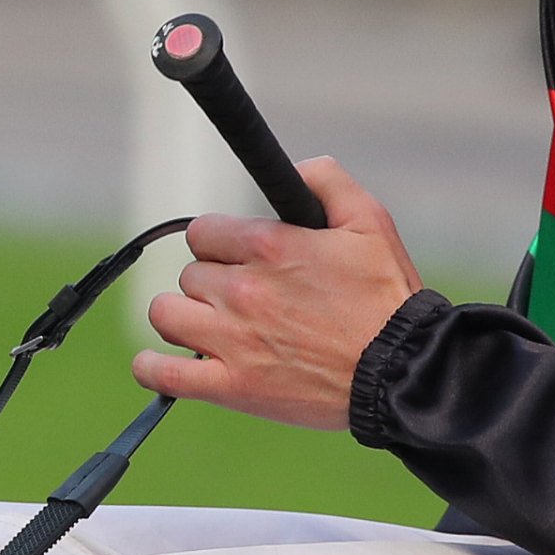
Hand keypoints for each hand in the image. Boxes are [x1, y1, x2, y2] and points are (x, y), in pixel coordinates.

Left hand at [137, 157, 427, 430]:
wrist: (403, 372)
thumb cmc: (387, 299)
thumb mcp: (370, 221)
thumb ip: (327, 181)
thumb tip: (296, 167)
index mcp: (269, 246)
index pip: (203, 232)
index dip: (220, 243)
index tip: (239, 258)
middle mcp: (243, 290)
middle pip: (190, 274)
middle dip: (213, 282)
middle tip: (245, 298)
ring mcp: (232, 341)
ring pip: (166, 315)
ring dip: (184, 318)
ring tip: (210, 327)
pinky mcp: (231, 387)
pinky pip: (161, 372)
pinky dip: (152, 367)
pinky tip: (160, 361)